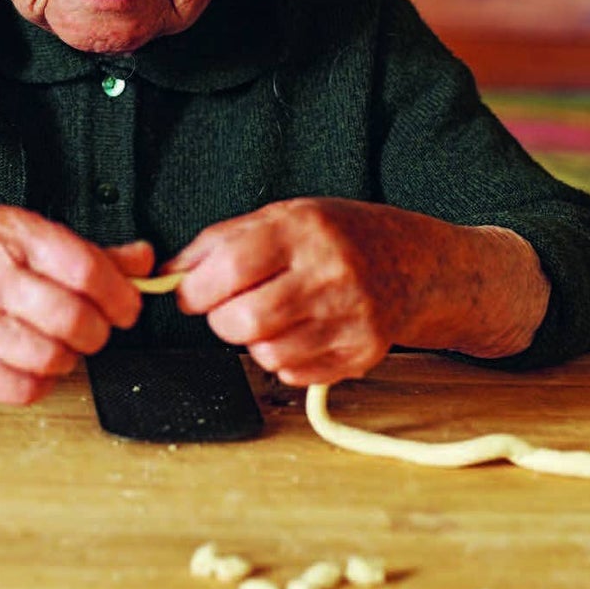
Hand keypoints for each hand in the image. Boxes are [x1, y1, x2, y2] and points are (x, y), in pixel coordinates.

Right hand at [0, 206, 150, 404]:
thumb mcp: (22, 236)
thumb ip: (87, 251)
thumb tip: (144, 261)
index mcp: (11, 235)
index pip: (85, 269)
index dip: (119, 295)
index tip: (127, 308)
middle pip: (71, 318)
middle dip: (98, 333)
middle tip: (96, 331)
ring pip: (48, 357)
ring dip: (69, 359)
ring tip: (62, 347)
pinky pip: (17, 389)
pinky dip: (39, 384)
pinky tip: (35, 366)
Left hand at [163, 198, 548, 386]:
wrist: (422, 265)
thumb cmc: (347, 236)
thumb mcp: (288, 215)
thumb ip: (224, 241)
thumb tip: (168, 273)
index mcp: (306, 231)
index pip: (228, 269)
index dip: (195, 289)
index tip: (192, 293)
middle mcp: (331, 274)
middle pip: (242, 321)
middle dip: (223, 320)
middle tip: (233, 306)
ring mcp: (351, 318)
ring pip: (264, 354)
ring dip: (256, 340)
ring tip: (278, 314)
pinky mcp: (361, 353)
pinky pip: (294, 373)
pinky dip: (285, 358)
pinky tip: (304, 331)